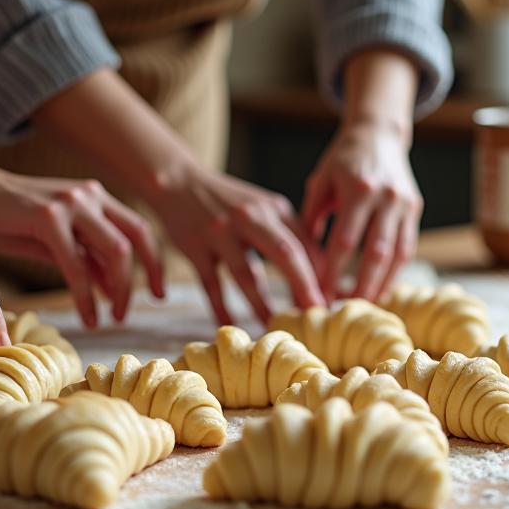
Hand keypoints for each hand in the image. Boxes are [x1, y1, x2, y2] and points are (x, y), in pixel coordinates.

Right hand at [0, 120, 161, 328]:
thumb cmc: (10, 219)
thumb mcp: (57, 240)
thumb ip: (87, 257)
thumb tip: (114, 287)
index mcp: (97, 198)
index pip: (140, 230)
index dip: (154, 264)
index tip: (156, 293)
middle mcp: (90, 196)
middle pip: (134, 241)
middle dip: (137, 282)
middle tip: (127, 314)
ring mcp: (72, 202)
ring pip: (114, 251)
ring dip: (117, 291)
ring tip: (110, 319)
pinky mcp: (49, 216)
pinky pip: (78, 263)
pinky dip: (87, 294)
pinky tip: (87, 316)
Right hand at [148, 161, 324, 324]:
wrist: (177, 181)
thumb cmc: (230, 202)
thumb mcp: (264, 207)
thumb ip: (291, 234)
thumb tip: (321, 274)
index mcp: (274, 208)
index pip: (305, 243)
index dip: (321, 273)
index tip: (330, 300)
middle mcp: (250, 217)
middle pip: (285, 253)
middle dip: (303, 285)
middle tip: (315, 313)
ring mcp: (221, 233)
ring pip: (247, 275)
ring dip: (263, 306)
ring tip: (274, 327)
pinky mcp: (195, 248)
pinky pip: (212, 285)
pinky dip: (222, 309)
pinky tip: (232, 326)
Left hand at [303, 121, 422, 301]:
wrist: (378, 134)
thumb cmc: (343, 160)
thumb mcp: (320, 182)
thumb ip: (311, 218)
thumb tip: (301, 258)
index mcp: (358, 189)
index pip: (345, 242)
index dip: (333, 271)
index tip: (321, 293)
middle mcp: (386, 198)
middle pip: (375, 254)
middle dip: (361, 286)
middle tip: (346, 308)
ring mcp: (404, 204)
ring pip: (396, 255)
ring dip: (381, 283)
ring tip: (365, 304)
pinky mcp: (415, 208)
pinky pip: (407, 247)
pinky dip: (395, 270)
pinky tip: (381, 285)